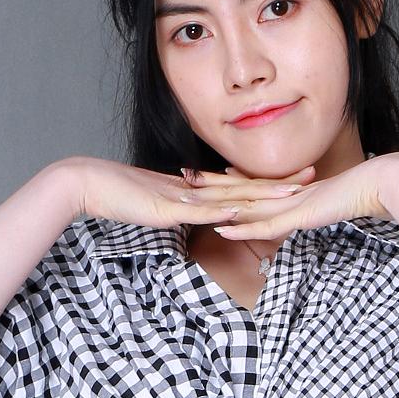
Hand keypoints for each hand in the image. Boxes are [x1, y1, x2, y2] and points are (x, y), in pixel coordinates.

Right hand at [60, 155, 314, 229]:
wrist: (87, 184)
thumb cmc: (116, 197)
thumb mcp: (155, 209)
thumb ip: (176, 213)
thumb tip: (192, 220)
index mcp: (193, 190)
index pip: (237, 186)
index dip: (266, 183)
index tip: (294, 179)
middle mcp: (193, 190)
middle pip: (243, 186)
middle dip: (277, 183)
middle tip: (311, 176)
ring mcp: (181, 198)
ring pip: (229, 196)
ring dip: (260, 194)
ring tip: (290, 192)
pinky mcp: (165, 208)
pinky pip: (197, 210)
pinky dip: (219, 210)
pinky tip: (240, 209)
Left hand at [198, 149, 398, 244]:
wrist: (384, 183)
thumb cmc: (368, 191)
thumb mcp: (337, 202)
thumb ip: (323, 207)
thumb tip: (318, 209)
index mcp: (294, 190)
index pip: (255, 185)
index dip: (230, 180)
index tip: (208, 174)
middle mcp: (287, 194)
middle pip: (242, 189)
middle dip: (211, 184)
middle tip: (184, 175)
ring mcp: (292, 204)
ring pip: (246, 204)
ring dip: (216, 203)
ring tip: (188, 198)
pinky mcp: (299, 216)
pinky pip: (264, 225)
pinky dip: (242, 226)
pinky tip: (220, 226)